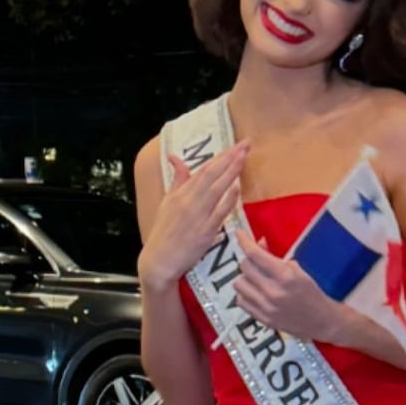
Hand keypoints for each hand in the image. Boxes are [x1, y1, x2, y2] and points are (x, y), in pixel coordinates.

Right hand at [138, 141, 248, 287]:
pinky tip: (237, 187)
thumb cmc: (164, 232)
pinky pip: (219, 213)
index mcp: (180, 193)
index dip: (221, 156)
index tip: (236, 145)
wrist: (159, 260)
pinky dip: (228, 199)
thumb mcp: (167, 202)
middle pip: (212, 174)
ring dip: (231, 171)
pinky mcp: (204, 232)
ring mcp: (197, 216)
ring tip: (244, 157)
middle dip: (230, 157)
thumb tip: (175, 156)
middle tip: (246, 144)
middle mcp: (188, 201)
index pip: (204, 169)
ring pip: (216, 188)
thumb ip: (177, 179)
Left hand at [234, 231, 344, 342]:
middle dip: (249, 259)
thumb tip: (258, 244)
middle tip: (257, 260)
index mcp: (286, 277)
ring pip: (239, 283)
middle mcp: (273, 292)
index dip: (244, 241)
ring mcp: (266, 307)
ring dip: (245, 277)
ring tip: (256, 278)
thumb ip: (276, 258)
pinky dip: (245, 293)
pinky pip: (241, 301)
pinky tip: (255, 292)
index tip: (240, 234)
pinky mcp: (262, 319)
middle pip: (245, 267)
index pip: (255, 255)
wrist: (322, 320)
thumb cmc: (313, 293)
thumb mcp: (298, 270)